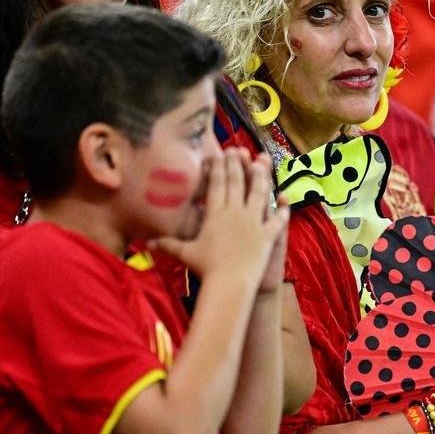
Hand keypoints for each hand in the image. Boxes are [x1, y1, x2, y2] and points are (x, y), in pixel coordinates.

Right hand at [154, 149, 288, 282]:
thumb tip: (147, 245)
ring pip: (260, 194)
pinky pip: (278, 220)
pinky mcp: (268, 235)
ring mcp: (255, 222)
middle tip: (236, 149)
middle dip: (236, 164)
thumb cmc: (206, 269)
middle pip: (237, 183)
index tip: (218, 153)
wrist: (230, 283)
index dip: (217, 167)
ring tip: (262, 161)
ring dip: (261, 176)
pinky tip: (287, 197)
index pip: (217, 184)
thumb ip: (169, 245)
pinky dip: (284, 209)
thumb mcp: (186, 254)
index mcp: (216, 214)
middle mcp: (236, 213)